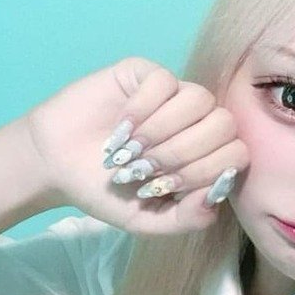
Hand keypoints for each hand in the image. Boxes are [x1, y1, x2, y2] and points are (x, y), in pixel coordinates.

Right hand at [25, 56, 248, 234]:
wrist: (57, 166)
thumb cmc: (108, 193)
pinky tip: (121, 128)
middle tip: (146, 170)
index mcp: (207, 156)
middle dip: (185, 154)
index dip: (208, 172)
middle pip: (224, 124)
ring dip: (164, 131)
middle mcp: (198, 123)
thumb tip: (214, 199)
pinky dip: (143, 110)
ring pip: (199, 99)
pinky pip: (164, 81)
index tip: (167, 187)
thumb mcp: (149, 220)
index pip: (236, 154)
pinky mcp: (146, 74)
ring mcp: (175, 96)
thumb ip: (187, 219)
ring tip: (132, 151)